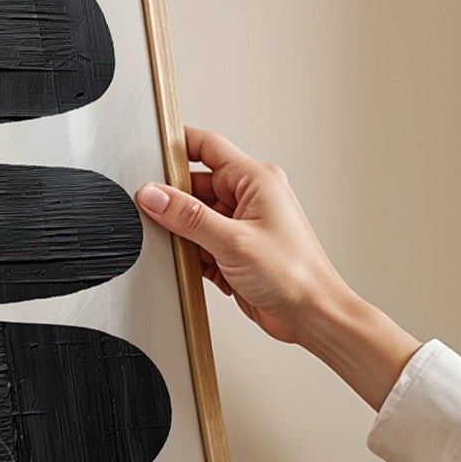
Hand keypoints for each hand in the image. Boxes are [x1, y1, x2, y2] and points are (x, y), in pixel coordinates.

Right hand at [137, 127, 419, 408]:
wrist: (311, 315)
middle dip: (176, 205)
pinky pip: (201, 243)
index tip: (148, 156)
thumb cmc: (294, 274)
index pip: (207, 147)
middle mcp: (250, 198)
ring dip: (186, 236)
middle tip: (161, 219)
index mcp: (256, 180)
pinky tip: (202, 268)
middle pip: (195, 187)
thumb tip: (154, 195)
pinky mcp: (235, 249)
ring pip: (195, 218)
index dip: (177, 147)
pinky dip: (195, 256)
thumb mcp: (232, 241)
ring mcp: (242, 224)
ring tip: (192, 252)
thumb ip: (188, 216)